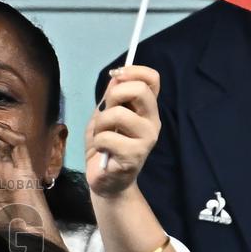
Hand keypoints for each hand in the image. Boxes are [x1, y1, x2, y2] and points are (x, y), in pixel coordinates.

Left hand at [86, 66, 160, 197]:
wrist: (105, 180)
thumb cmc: (106, 146)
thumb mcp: (104, 116)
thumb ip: (112, 97)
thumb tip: (117, 75)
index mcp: (147, 109)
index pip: (152, 79)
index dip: (133, 71)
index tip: (116, 76)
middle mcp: (152, 121)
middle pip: (138, 90)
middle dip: (113, 96)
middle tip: (106, 113)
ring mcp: (146, 139)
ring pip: (117, 114)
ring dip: (100, 124)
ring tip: (102, 137)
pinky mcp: (134, 156)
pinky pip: (107, 138)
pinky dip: (98, 143)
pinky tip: (103, 152)